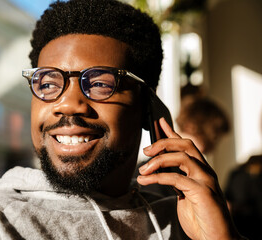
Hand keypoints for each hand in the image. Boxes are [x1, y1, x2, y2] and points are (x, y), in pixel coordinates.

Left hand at [137, 118, 240, 239]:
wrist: (215, 238)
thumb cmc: (199, 216)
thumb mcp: (182, 193)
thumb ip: (174, 178)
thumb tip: (157, 167)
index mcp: (200, 169)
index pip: (185, 144)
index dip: (171, 131)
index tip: (158, 122)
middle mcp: (204, 171)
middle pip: (185, 144)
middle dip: (163, 142)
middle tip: (145, 150)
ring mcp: (205, 179)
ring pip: (181, 157)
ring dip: (158, 161)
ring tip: (142, 170)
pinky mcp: (203, 191)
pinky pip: (176, 178)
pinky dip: (158, 177)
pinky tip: (146, 180)